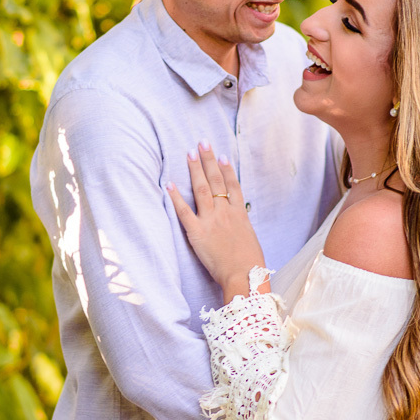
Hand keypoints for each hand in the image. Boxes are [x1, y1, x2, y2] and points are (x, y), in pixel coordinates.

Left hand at [166, 142, 265, 300]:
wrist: (245, 276)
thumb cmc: (251, 263)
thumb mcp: (250, 238)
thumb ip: (241, 226)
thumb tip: (237, 220)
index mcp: (239, 214)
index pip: (232, 185)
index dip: (226, 169)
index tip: (221, 155)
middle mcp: (225, 212)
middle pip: (216, 181)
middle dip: (208, 160)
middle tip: (202, 143)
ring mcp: (211, 221)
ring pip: (202, 189)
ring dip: (195, 170)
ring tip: (190, 153)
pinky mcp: (197, 232)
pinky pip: (184, 212)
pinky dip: (176, 197)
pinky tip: (169, 184)